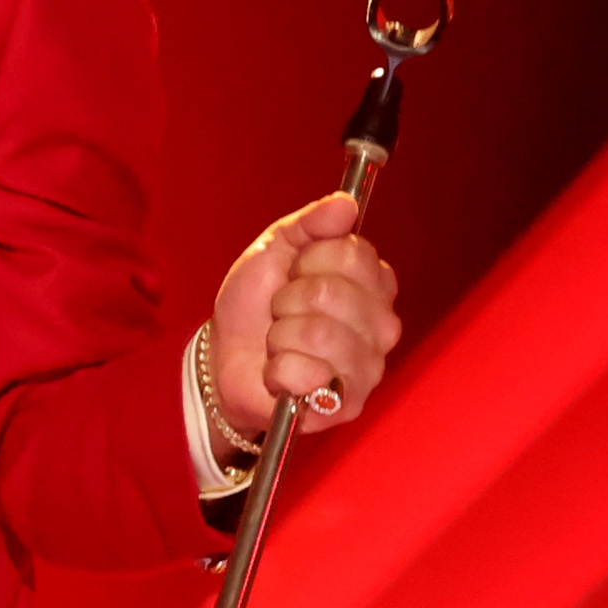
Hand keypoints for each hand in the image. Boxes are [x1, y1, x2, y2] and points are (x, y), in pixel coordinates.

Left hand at [207, 191, 402, 450]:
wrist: (225, 359)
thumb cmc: (255, 307)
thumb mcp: (274, 250)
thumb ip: (310, 224)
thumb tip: (346, 204)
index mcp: (373, 283)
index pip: (354, 255)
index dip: (309, 261)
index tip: (293, 272)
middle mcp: (382, 325)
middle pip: (334, 293)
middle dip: (289, 299)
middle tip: (281, 311)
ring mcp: (369, 367)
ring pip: (322, 334)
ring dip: (281, 335)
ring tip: (279, 342)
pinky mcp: (348, 403)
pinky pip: (309, 373)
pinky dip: (279, 370)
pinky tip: (281, 373)